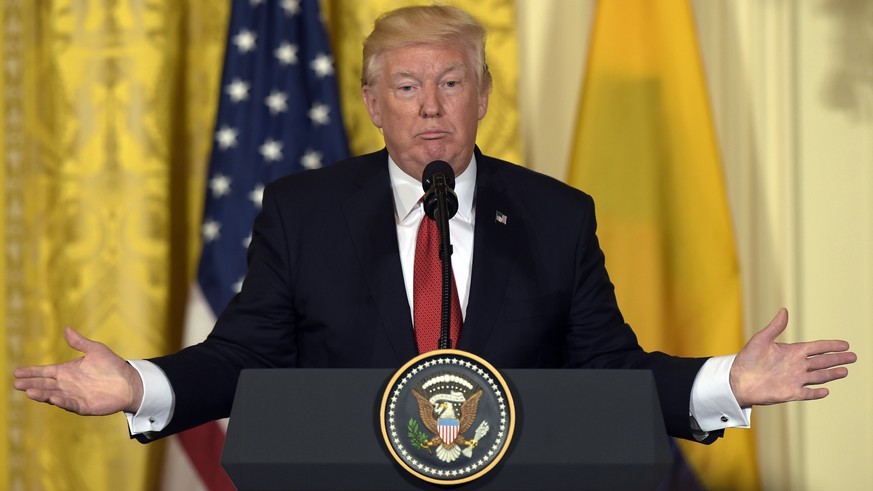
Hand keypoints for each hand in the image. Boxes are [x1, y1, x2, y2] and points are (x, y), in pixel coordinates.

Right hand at [13, 327, 143, 414]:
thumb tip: (66, 329)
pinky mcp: (83, 406)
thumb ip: (79, 342)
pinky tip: (53, 399)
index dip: (32, 372)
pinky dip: (61, 402)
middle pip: (45, 384)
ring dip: (42, 394)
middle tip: (16, 383)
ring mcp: (74, 396)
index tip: (17, 372)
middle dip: (31, 384)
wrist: (129, 382)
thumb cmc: (113, 365)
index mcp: (67, 371)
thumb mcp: (95, 350)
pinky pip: (70, 404)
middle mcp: (67, 384)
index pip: (45, 372)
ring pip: (53, 395)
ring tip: (28, 391)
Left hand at [730, 308, 856, 407]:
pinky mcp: (789, 393)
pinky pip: (806, 393)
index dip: (830, 346)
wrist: (736, 380)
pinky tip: (826, 391)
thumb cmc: (746, 359)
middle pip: (822, 361)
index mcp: (791, 352)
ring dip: (831, 374)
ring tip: (845, 371)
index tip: (845, 344)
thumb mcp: (761, 340)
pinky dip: (816, 393)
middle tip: (853, 356)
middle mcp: (796, 365)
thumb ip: (775, 327)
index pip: (816, 347)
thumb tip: (784, 311)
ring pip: (818, 376)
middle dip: (837, 359)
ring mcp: (794, 379)